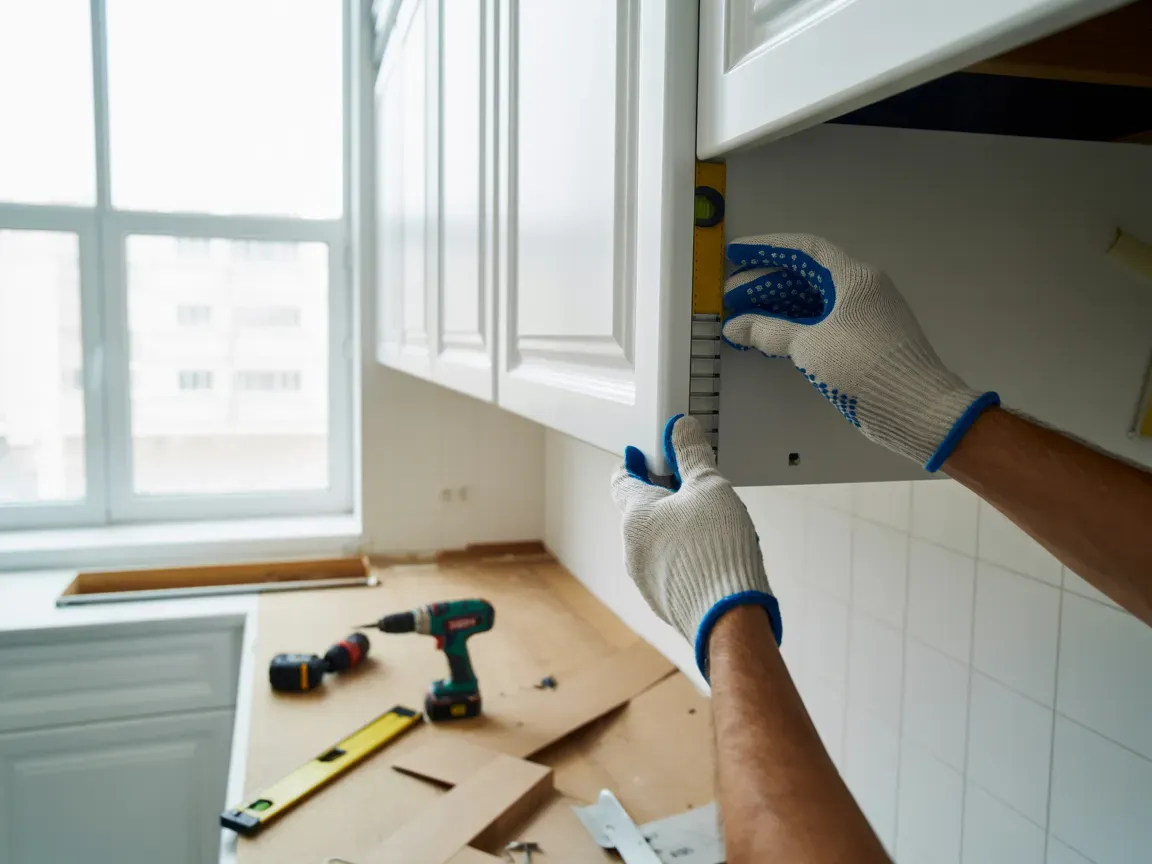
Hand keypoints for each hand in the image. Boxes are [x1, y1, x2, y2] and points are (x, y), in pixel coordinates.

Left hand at [611, 414, 780, 678]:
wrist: (730, 619)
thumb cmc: (716, 553)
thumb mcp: (710, 488)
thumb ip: (692, 455)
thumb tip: (680, 429)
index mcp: (634, 516)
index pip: (621, 480)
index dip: (633, 463)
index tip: (640, 453)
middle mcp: (632, 549)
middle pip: (640, 510)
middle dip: (663, 494)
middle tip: (689, 483)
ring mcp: (646, 579)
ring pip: (656, 541)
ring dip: (675, 526)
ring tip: (709, 520)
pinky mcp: (665, 601)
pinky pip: (670, 567)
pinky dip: (684, 554)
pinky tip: (712, 552)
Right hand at [721, 233, 998, 470]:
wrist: (916, 408)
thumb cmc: (863, 366)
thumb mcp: (810, 345)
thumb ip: (769, 331)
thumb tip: (734, 326)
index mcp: (855, 277)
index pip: (804, 249)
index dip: (767, 248)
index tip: (736, 254)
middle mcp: (863, 289)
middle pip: (806, 276)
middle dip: (766, 283)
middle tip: (732, 296)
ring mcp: (866, 315)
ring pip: (814, 301)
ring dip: (778, 308)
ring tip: (745, 320)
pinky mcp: (866, 341)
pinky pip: (824, 322)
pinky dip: (796, 326)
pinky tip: (771, 339)